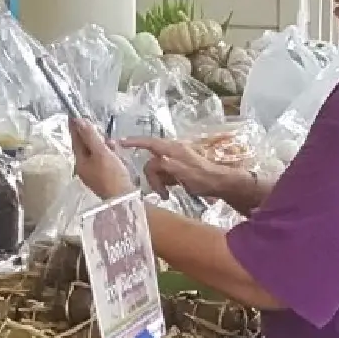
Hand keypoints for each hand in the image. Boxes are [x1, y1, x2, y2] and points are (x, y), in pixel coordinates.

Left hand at [69, 117, 134, 200]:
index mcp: (80, 161)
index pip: (76, 139)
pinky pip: (104, 159)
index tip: (73, 113)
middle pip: (86, 145)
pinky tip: (116, 153)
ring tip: (111, 144)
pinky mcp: (104, 176)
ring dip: (103, 145)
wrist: (123, 199)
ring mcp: (94, 172)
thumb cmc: (112, 176)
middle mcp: (85, 167)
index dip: (75, 126)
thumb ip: (91, 136)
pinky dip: (109, 154)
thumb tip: (79, 121)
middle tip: (97, 127)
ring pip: (96, 152)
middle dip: (93, 135)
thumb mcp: (101, 153)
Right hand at [121, 136, 237, 201]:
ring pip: (156, 170)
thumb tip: (156, 161)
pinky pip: (163, 175)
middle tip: (161, 193)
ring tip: (166, 194)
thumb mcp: (185, 173)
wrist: (219, 184)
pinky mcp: (176, 169)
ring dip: (158, 183)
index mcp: (173, 150)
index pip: (149, 143)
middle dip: (152, 178)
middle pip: (151, 163)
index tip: (119, 142)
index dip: (134, 142)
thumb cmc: (203, 178)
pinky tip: (169, 192)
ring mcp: (174, 161)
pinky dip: (163, 184)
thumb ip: (169, 166)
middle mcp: (172, 152)